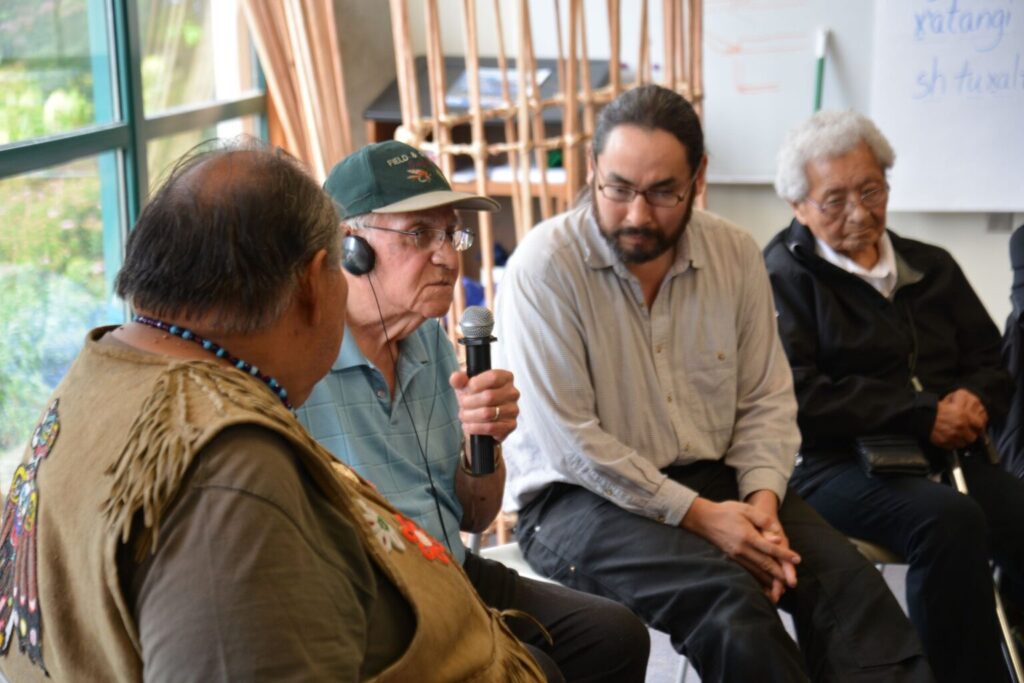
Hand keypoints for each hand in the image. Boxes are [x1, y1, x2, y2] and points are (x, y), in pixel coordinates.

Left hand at [450, 369, 519, 442]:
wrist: (479, 419)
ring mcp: (514, 410)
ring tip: (464, 416)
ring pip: (488, 413)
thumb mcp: (465, 386)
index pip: (493, 377)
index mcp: (505, 378)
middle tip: (462, 405)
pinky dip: (475, 428)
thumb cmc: (475, 398)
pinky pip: (491, 428)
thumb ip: (459, 379)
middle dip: (469, 402)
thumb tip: (456, 378)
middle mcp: (513, 393)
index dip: (476, 384)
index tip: (467, 389)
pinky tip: (468, 426)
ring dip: (470, 416)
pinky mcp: (511, 425)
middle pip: (489, 396)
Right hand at [680, 494, 800, 603]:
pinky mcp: (732, 559)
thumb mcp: (746, 509)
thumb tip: (777, 533)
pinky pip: (747, 572)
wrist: (703, 519)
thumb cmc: (726, 512)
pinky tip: (763, 585)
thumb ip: (763, 520)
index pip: (770, 548)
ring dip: (769, 580)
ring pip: (756, 571)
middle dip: (780, 574)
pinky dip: (757, 580)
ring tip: (781, 588)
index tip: (797, 559)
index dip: (785, 555)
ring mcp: (736, 556)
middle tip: (792, 582)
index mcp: (747, 536)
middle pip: (765, 564)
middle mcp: (742, 549)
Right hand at [930, 389, 987, 448]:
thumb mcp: (953, 401)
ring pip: (964, 443)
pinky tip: (950, 439)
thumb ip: (964, 406)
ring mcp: (953, 436)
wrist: (923, 415)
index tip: (978, 427)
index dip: (979, 426)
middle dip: (971, 435)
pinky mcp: (945, 442)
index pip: (979, 425)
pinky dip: (953, 444)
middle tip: (967, 432)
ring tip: (958, 436)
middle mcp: (960, 426)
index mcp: (964, 415)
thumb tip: (972, 411)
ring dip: (962, 440)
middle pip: (973, 437)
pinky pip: (953, 447)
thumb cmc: (936, 409)